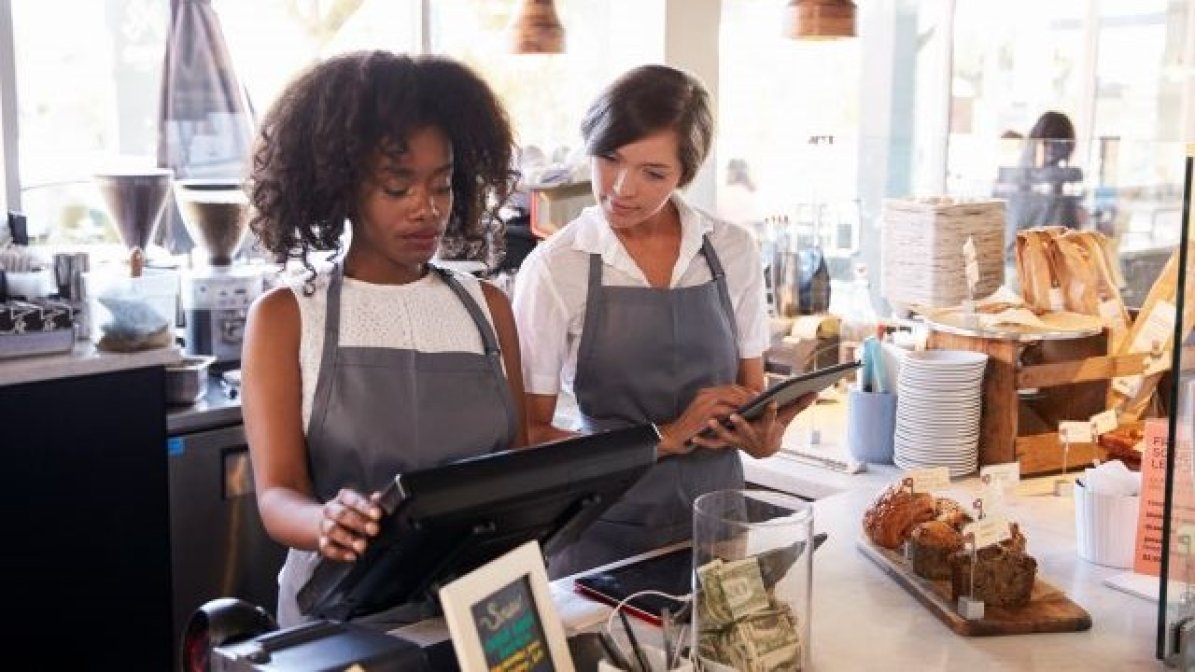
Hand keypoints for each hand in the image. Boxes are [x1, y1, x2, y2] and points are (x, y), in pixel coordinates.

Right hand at [317, 488, 382, 561]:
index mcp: (343, 497)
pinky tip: (352, 556)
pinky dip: (339, 553)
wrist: (329, 522)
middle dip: (358, 522)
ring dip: (348, 539)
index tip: (378, 515)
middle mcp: (331, 509)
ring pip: (332, 530)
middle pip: (341, 514)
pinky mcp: (322, 541)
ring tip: (363, 546)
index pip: (352, 499)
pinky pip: (327, 547)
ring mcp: (324, 525)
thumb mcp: (364, 505)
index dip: (365, 507)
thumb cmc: (355, 512)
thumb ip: (372, 503)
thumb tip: (378, 497)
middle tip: (375, 530)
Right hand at [659, 385, 757, 455]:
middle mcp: (705, 394)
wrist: (675, 436)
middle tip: (761, 398)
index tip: (757, 394)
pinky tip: (746, 415)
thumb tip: (739, 409)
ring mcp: (705, 401)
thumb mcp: (707, 415)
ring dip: (745, 401)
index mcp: (706, 393)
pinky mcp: (705, 411)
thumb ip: (720, 409)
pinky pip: (725, 409)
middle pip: (732, 389)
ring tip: (757, 406)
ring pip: (730, 396)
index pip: (730, 387)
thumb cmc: (692, 428)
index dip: (744, 390)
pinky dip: (737, 411)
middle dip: (747, 394)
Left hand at [699, 392, 816, 456]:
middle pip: (747, 430)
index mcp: (767, 429)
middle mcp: (753, 436)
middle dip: (741, 423)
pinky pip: (715, 445)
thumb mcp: (786, 419)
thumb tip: (815, 392)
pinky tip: (694, 438)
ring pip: (729, 437)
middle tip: (734, 416)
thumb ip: (798, 405)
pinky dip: (705, 442)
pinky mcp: (729, 444)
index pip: (771, 419)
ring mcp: (739, 441)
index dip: (771, 411)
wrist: (765, 450)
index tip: (771, 401)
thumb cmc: (775, 430)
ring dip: (720, 430)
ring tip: (711, 422)